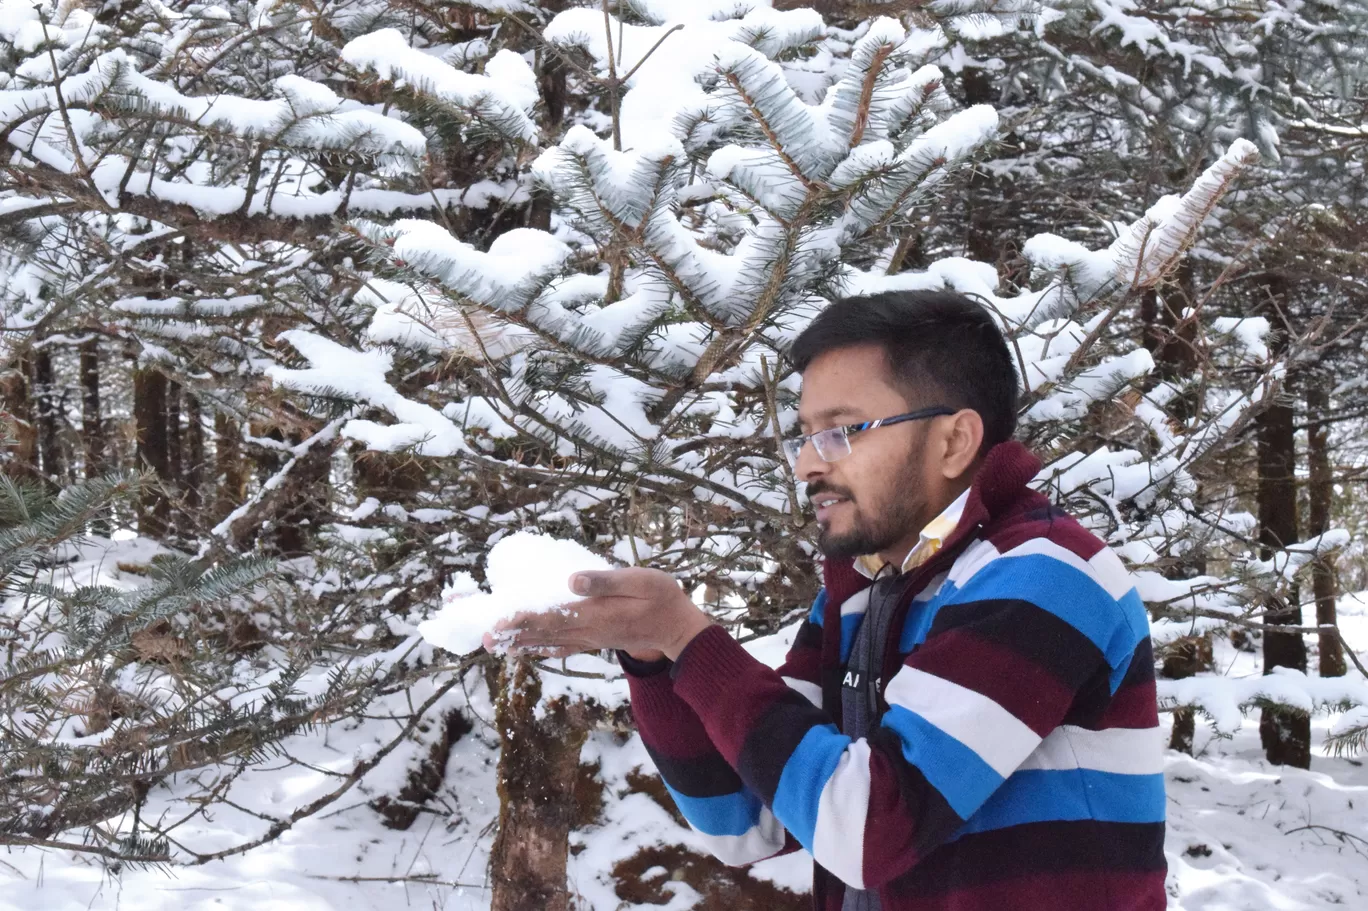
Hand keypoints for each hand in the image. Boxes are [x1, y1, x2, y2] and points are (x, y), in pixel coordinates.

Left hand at [483, 567, 712, 661]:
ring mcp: (590, 639)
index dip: (523, 619)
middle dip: (512, 634)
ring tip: (495, 645)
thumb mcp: (641, 581)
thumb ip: (606, 580)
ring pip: (549, 642)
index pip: (552, 617)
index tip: (498, 622)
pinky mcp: (593, 641)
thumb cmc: (662, 598)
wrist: (678, 629)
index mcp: (596, 615)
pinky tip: (528, 651)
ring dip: (521, 643)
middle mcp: (588, 631)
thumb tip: (571, 580)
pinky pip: (562, 647)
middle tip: (484, 638)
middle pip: (543, 633)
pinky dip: (541, 649)